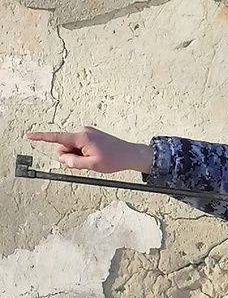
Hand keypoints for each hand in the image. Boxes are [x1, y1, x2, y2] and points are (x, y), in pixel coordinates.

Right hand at [26, 126, 153, 174]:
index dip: (42, 137)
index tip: (29, 136)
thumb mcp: (91, 165)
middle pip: (63, 145)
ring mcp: (87, 133)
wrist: (129, 154)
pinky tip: (93, 156)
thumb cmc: (113, 159)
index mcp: (82, 137)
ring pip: (70, 147)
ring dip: (76, 155)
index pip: (57, 137)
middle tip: (84, 163)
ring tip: (91, 159)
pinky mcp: (90, 136)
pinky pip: (78, 145)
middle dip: (68, 156)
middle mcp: (82, 132)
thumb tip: (63, 158)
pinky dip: (81, 153)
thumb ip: (73, 162)